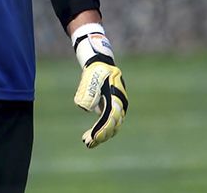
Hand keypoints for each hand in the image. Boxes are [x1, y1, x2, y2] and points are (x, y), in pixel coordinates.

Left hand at [70, 23, 127, 147]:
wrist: (101, 65)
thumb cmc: (96, 70)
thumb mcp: (92, 76)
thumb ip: (90, 91)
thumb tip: (89, 110)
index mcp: (116, 95)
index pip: (112, 116)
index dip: (104, 128)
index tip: (94, 137)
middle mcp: (119, 103)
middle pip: (113, 124)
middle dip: (101, 135)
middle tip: (88, 143)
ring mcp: (117, 107)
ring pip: (112, 127)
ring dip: (100, 136)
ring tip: (86, 142)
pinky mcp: (111, 110)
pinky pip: (108, 124)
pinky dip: (100, 132)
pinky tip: (88, 138)